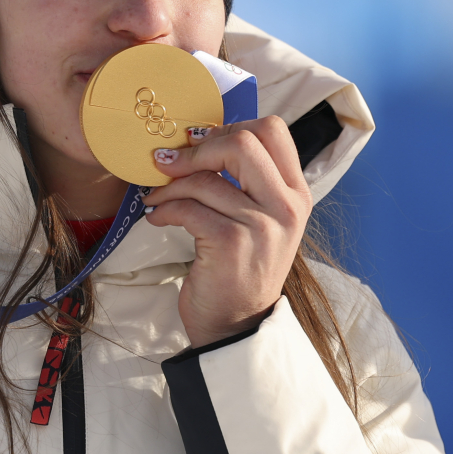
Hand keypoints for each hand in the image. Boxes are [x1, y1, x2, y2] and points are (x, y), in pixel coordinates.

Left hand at [141, 116, 310, 347]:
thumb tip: (199, 137)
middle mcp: (286, 206)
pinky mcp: (231, 243)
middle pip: (242, 142)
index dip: (229, 127)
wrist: (237, 326)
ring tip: (157, 199)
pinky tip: (158, 219)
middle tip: (170, 163)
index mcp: (295, 193)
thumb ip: (246, 181)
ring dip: (169, 186)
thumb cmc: (240, 268)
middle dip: (197, 149)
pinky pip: (188, 207)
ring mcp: (262, 225)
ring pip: (205, 179)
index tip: (200, 144)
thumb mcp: (259, 220)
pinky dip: (164, 209)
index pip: (272, 130)